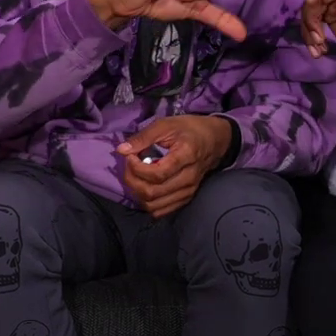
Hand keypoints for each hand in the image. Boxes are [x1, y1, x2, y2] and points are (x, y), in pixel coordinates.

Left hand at [116, 115, 235, 218]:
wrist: (215, 140)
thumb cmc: (189, 129)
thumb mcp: (165, 125)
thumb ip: (143, 137)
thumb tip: (121, 150)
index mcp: (186, 156)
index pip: (156, 174)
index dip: (137, 168)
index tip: (130, 156)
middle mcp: (188, 178)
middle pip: (152, 193)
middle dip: (132, 181)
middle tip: (129, 166)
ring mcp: (188, 191)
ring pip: (155, 205)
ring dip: (138, 193)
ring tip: (135, 177)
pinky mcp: (186, 198)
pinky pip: (162, 211)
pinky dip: (148, 203)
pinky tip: (145, 187)